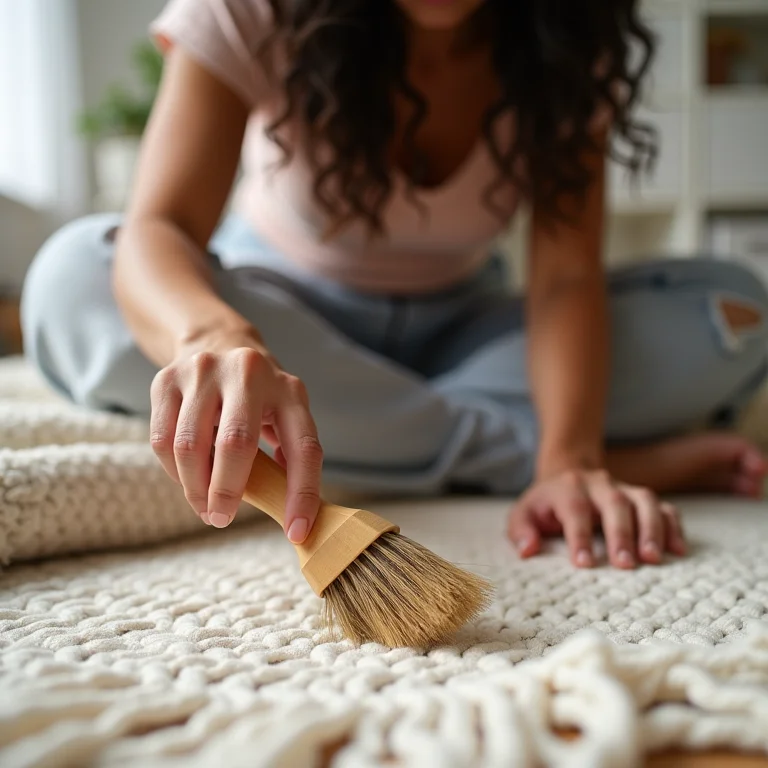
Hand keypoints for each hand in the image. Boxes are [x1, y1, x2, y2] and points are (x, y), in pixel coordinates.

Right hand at [149, 325, 321, 541]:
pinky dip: (173, 471)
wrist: (215, 343)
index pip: (305, 448)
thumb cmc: (257, 399)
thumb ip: (287, 458)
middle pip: (236, 445)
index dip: (303, 494)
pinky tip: (186, 478)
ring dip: (195, 489)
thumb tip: (293, 518)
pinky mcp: (167, 378)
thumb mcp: (283, 416)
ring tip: (204, 505)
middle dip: (228, 493)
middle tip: (221, 519)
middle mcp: (250, 373)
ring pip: (190, 446)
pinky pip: (162, 440)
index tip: (298, 532)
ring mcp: (205, 370)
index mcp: (290, 390)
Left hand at [507, 469, 685, 568]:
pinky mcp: (642, 498)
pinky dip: (674, 526)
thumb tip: (527, 549)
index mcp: (567, 488)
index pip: (574, 509)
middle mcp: (599, 485)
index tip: (583, 564)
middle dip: (621, 533)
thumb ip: (520, 531)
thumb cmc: (545, 505)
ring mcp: (625, 488)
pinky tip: (679, 550)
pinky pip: (664, 507)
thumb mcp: (524, 514)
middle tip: (626, 565)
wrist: (568, 474)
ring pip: (644, 501)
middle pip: (614, 503)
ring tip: (655, 559)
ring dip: (652, 529)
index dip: (579, 535)